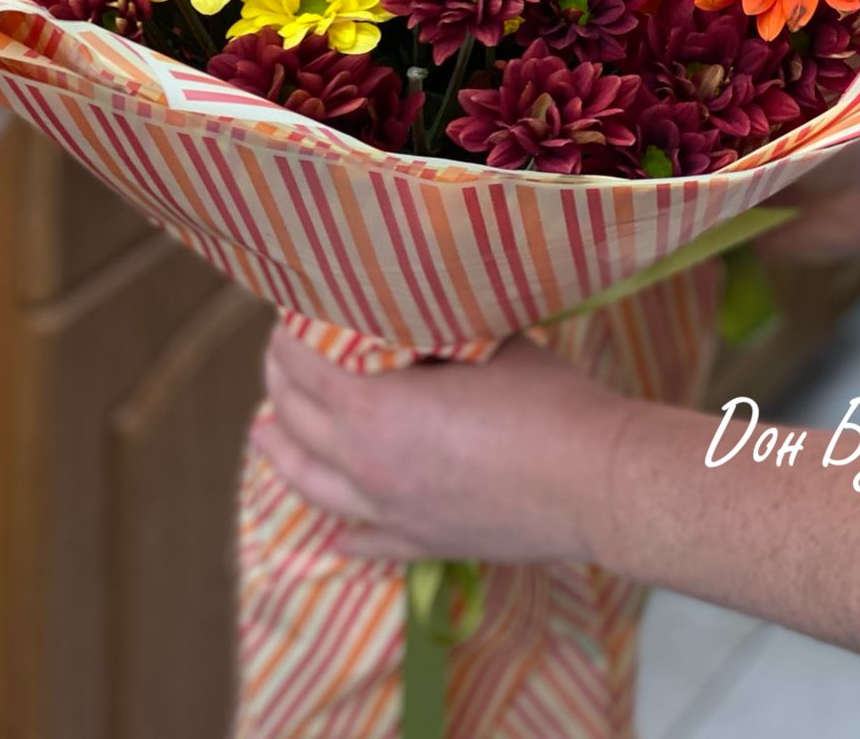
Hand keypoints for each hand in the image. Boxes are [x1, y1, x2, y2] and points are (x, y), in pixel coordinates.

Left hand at [254, 328, 633, 563]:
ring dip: (283, 455)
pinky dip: (343, 531)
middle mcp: (367, 467)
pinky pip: (366, 540)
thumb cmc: (543, 400)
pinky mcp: (424, 544)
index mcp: (373, 411)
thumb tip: (407, 316)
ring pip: (314, 487)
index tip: (287, 316)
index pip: (302, 369)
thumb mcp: (479, 343)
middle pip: (296, 425)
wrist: (594, 480)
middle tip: (277, 359)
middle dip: (278, 386)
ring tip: (265, 434)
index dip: (286, 339)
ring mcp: (392, 513)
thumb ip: (428, 333)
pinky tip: (333, 532)